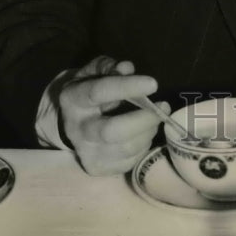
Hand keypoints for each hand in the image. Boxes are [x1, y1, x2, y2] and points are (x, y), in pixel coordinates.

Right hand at [58, 56, 167, 174]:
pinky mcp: (97, 168)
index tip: (153, 84)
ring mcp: (86, 152)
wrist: (71, 123)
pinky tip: (144, 134)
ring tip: (155, 118)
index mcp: (73, 99)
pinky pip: (129, 162)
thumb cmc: (89, 91)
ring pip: (125, 149)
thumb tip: (127, 68)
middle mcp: (76, 129)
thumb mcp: (94, 72)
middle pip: (112, 130)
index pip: (99, 92)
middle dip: (144, 119)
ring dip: (148, 132)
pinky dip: (143, 147)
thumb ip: (109, 67)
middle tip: (164, 107)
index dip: (128, 87)